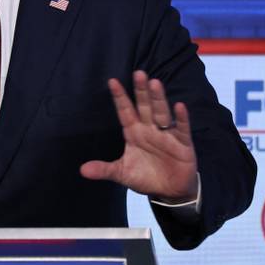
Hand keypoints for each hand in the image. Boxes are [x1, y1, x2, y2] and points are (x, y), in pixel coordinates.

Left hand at [80, 71, 197, 202]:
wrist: (169, 191)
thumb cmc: (145, 177)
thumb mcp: (122, 173)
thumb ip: (104, 169)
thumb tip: (82, 170)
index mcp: (133, 132)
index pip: (125, 111)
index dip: (120, 97)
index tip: (112, 81)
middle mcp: (149, 129)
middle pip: (144, 106)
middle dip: (141, 91)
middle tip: (138, 73)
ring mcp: (166, 134)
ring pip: (161, 112)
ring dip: (158, 99)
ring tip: (154, 83)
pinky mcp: (182, 143)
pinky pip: (181, 128)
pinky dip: (181, 118)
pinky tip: (179, 106)